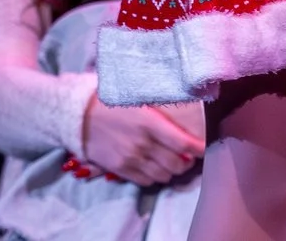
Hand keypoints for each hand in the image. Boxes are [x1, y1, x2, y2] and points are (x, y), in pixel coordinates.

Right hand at [82, 95, 203, 186]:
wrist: (82, 117)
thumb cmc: (115, 105)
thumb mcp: (143, 104)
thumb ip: (162, 118)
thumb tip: (183, 127)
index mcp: (151, 124)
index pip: (183, 143)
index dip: (198, 149)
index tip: (203, 149)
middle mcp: (143, 144)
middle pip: (176, 163)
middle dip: (186, 163)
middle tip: (187, 158)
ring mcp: (131, 159)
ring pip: (162, 175)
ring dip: (171, 172)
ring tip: (172, 164)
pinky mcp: (119, 169)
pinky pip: (145, 181)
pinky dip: (155, 178)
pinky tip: (154, 169)